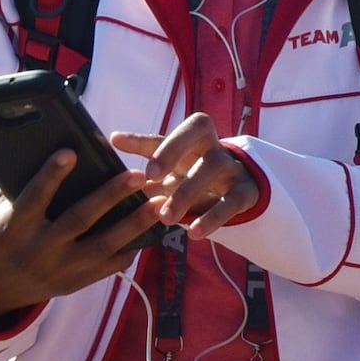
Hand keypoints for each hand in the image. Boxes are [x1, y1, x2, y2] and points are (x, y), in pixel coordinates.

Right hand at [0, 145, 157, 316]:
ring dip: (134, 224)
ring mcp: (58, 271)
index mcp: (12, 230)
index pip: (33, 199)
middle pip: (78, 220)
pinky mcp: (73, 285)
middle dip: (110, 196)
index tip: (71, 152)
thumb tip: (49, 152)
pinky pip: (108, 268)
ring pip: (102, 246)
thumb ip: (19, 188)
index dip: (51, 176)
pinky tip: (152, 231)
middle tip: (138, 174)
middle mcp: (37, 252)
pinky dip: (130, 248)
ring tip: (159, 202)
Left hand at [109, 113, 261, 235]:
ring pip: (212, 170)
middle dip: (173, 151)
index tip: (118, 142)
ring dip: (187, 192)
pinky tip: (193, 233)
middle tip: (151, 175)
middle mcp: (213, 146)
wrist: (238, 189)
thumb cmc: (193, 173)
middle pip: (198, 135)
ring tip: (166, 217)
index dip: (151, 134)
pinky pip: (232, 202)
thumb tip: (113, 140)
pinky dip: (213, 218)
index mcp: (193, 137)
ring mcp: (231, 168)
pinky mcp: (245, 193)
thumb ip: (147, 152)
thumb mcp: (171, 164)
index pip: (173, 127)